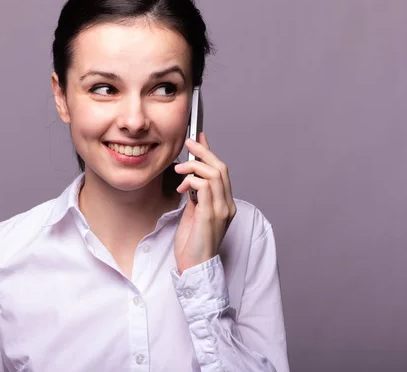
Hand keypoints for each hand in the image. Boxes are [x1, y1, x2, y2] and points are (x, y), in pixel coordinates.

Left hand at [173, 132, 236, 273]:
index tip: (199, 139)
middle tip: (189, 144)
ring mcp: (221, 210)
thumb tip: (190, 177)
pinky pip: (205, 188)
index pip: (221, 172)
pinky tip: (182, 187)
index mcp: (225, 204)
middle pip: (220, 168)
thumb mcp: (194, 213)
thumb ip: (196, 195)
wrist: (195, 267)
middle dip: (203, 152)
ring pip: (214, 174)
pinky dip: (192, 181)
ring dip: (194, 167)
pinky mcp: (210, 215)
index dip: (210, 153)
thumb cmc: (192, 243)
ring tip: (179, 171)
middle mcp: (227, 205)